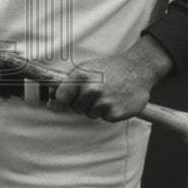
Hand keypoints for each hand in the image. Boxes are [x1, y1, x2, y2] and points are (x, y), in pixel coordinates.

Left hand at [52, 36, 173, 121]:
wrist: (137, 69)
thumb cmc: (108, 69)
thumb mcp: (86, 68)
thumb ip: (69, 82)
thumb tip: (50, 96)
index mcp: (81, 76)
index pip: (61, 97)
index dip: (64, 99)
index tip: (68, 98)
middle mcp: (92, 90)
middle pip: (76, 108)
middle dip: (83, 103)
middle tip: (95, 93)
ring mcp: (104, 102)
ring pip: (91, 114)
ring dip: (97, 108)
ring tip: (107, 95)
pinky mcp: (116, 113)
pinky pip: (105, 118)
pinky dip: (110, 112)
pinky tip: (116, 101)